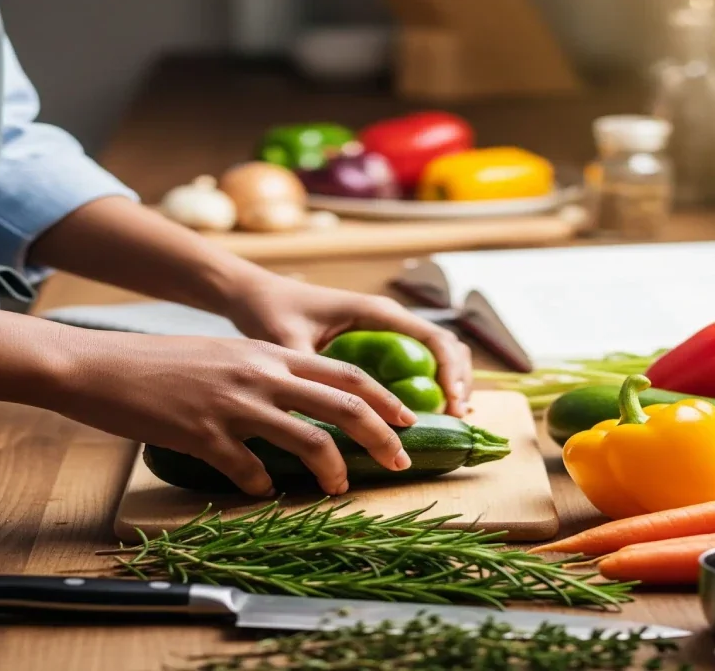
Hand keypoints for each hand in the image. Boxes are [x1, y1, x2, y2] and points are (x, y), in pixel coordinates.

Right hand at [51, 329, 418, 496]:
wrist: (99, 364)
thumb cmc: (162, 361)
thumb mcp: (226, 355)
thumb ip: (266, 373)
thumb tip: (304, 404)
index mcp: (269, 353)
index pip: (347, 374)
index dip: (386, 399)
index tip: (409, 422)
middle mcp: (260, 374)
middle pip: (344, 405)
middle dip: (381, 437)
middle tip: (399, 461)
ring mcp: (233, 405)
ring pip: (308, 441)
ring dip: (331, 469)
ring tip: (337, 486)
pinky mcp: (202, 435)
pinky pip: (247, 471)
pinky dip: (261, 487)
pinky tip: (260, 491)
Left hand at [225, 272, 473, 415]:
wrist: (256, 295)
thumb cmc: (272, 311)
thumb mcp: (288, 342)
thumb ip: (308, 372)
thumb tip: (325, 414)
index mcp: (377, 313)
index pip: (435, 339)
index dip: (451, 372)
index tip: (454, 404)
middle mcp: (389, 319)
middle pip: (446, 347)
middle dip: (458, 381)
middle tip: (458, 417)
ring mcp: (386, 331)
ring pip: (436, 355)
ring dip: (449, 383)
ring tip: (449, 418)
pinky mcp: (377, 344)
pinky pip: (417, 363)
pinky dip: (430, 385)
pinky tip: (424, 414)